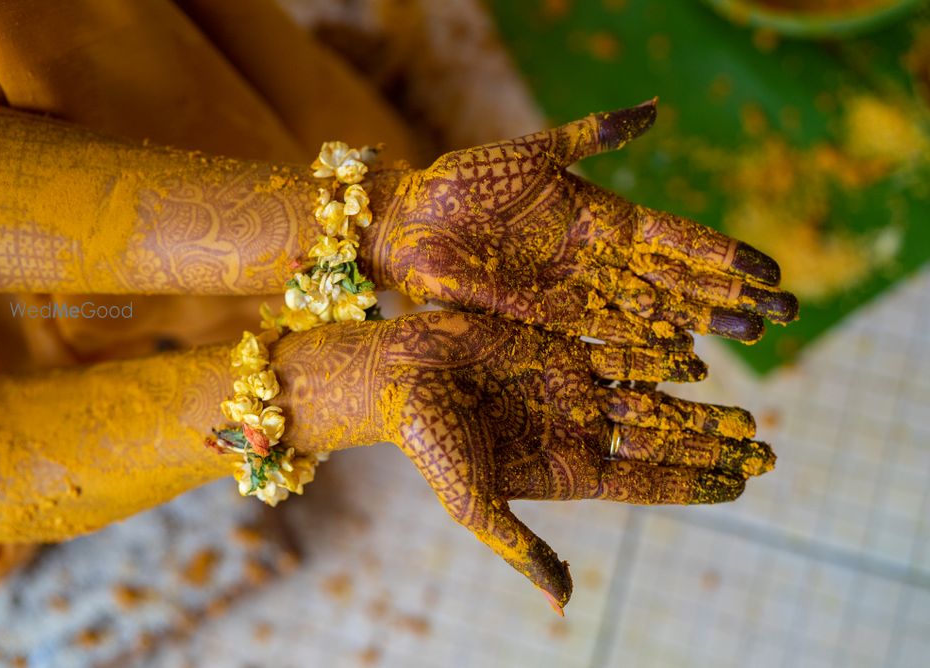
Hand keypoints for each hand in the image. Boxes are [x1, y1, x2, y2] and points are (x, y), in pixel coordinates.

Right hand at [270, 311, 773, 610]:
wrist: (396, 374)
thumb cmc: (429, 439)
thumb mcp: (473, 503)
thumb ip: (520, 547)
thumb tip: (563, 605)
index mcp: (563, 470)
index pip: (645, 482)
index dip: (696, 484)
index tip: (744, 486)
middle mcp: (574, 429)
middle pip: (659, 440)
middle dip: (712, 446)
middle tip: (765, 452)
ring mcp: (569, 387)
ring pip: (649, 396)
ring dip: (697, 406)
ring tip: (744, 414)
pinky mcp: (557, 347)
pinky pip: (619, 349)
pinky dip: (658, 354)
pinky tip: (695, 358)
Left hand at [364, 101, 797, 344]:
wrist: (411, 223)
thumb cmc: (466, 183)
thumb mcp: (535, 154)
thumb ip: (595, 136)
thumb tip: (656, 109)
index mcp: (603, 218)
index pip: (678, 239)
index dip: (723, 254)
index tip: (772, 267)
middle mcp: (598, 261)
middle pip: (678, 280)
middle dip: (731, 295)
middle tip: (786, 313)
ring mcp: (576, 294)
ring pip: (652, 311)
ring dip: (702, 323)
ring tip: (751, 334)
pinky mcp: (547, 322)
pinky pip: (603, 336)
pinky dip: (643, 347)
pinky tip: (685, 358)